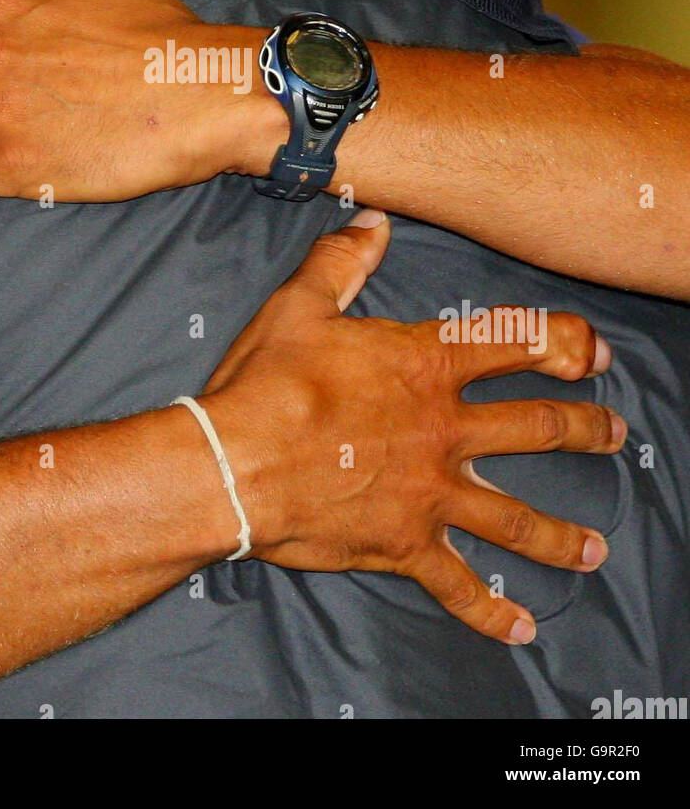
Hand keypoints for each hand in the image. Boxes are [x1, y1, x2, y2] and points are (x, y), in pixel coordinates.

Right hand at [201, 212, 624, 643]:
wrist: (234, 464)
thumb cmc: (266, 383)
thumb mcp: (299, 306)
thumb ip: (342, 262)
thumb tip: (375, 222)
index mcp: (424, 365)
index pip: (514, 343)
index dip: (563, 342)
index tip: (594, 351)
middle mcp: (444, 428)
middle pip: (537, 426)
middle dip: (585, 428)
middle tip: (614, 433)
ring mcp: (431, 492)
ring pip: (515, 516)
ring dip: (561, 534)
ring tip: (594, 549)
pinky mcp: (405, 543)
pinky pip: (457, 584)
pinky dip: (490, 611)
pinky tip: (519, 626)